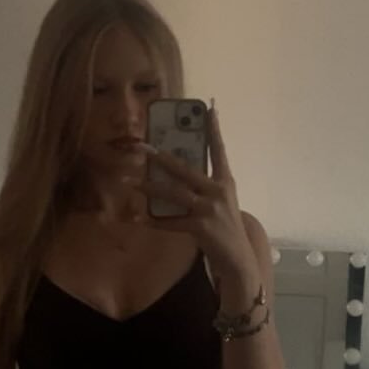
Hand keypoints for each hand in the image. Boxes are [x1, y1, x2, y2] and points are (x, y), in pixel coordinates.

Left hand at [130, 105, 257, 279]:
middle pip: (185, 169)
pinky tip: (139, 219)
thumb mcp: (221, 204)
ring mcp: (210, 209)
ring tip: (129, 182)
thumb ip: (203, 189)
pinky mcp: (201, 227)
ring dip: (149, 188)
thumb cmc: (226, 230)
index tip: (210, 108)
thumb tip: (174, 175)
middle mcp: (219, 191)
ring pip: (173, 193)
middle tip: (142, 148)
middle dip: (161, 158)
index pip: (219, 150)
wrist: (239, 261)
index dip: (214, 129)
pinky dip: (154, 221)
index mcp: (226, 182)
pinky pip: (171, 222)